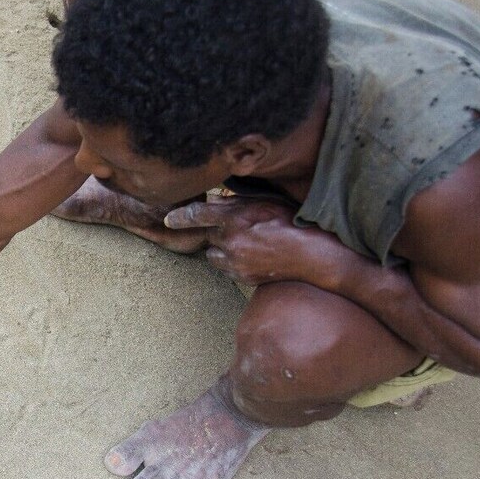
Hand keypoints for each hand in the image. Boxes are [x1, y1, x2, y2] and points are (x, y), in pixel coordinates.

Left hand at [164, 196, 351, 286]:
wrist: (311, 256)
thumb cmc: (291, 223)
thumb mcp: (263, 203)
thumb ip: (234, 202)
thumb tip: (211, 201)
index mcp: (234, 218)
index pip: (197, 214)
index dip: (180, 216)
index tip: (168, 219)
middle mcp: (230, 241)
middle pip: (207, 236)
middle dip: (216, 231)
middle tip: (239, 228)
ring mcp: (235, 262)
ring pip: (214, 255)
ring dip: (222, 249)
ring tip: (246, 243)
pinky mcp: (241, 277)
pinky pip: (226, 269)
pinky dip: (233, 263)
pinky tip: (251, 256)